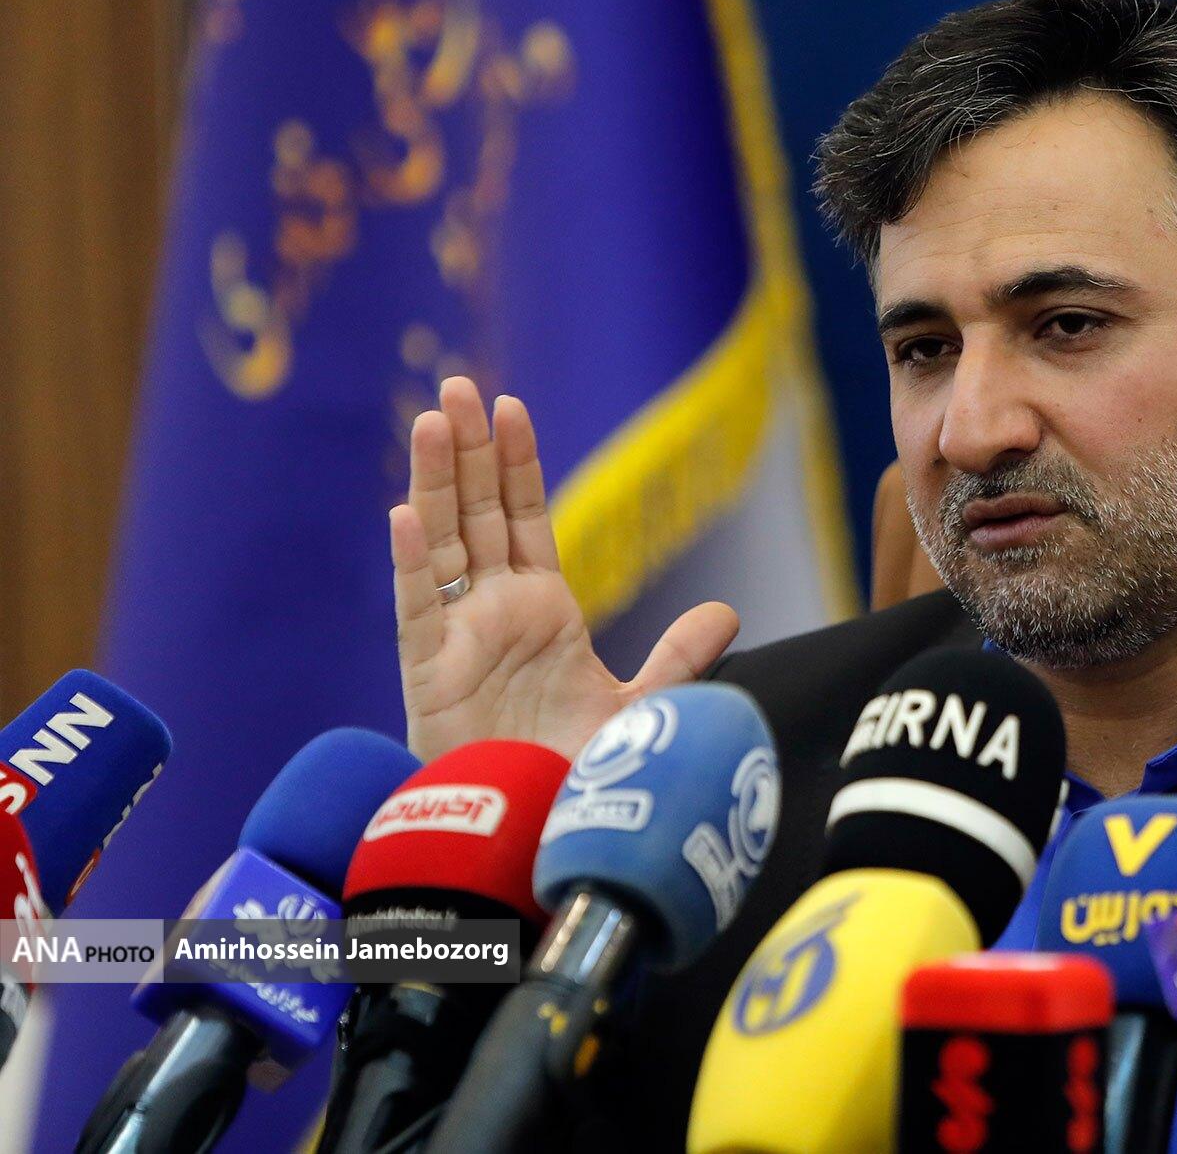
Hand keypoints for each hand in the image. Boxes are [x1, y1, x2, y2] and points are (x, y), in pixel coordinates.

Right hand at [390, 376, 739, 760]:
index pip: (523, 518)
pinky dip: (412, 562)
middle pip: (476, 512)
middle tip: (458, 386)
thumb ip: (677, 657)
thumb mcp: (641, 707)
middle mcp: (493, 612)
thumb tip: (726, 611)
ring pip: (440, 542)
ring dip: (433, 481)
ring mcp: (458, 637)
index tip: (511, 407)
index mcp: (541, 610)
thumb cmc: (580, 777)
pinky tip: (404, 514)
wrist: (546, 835)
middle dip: (467, 450)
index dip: (515, 464)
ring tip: (430, 418)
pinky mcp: (430, 673)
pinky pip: (417, 609)